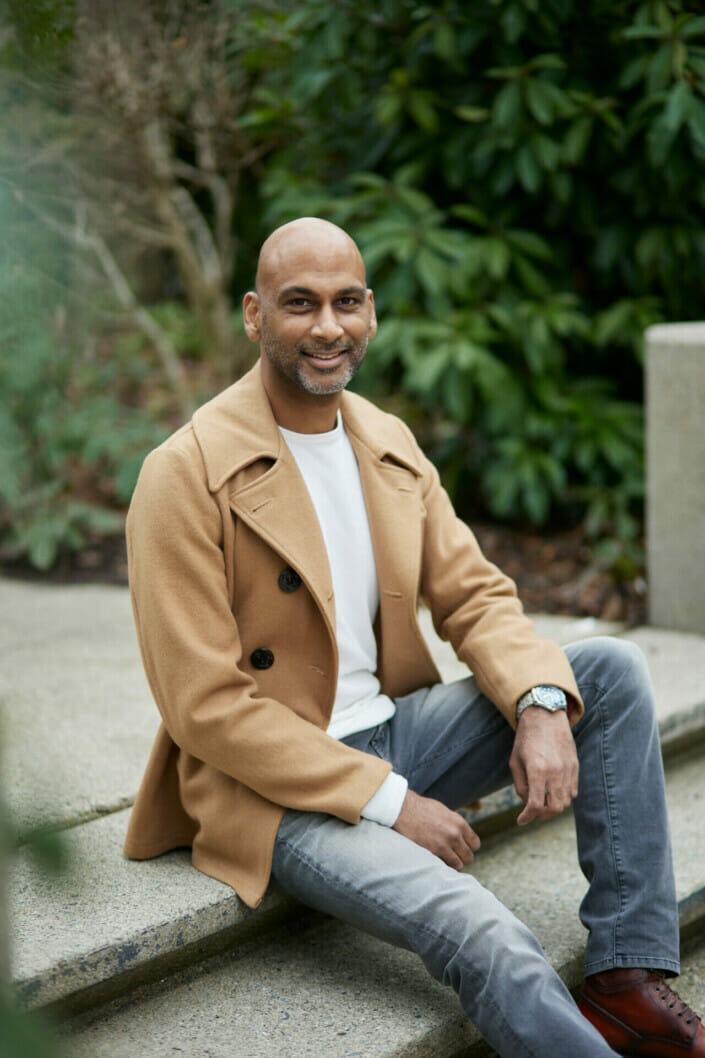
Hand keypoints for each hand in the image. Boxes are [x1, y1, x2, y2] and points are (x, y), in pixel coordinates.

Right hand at [392, 788, 480, 869]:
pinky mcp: (433, 852)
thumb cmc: (421, 808)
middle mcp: (455, 834)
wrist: (403, 809)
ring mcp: (444, 844)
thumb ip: (454, 824)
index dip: (468, 848)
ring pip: (458, 864)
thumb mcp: (444, 811)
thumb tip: (460, 834)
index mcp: (459, 823)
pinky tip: (436, 861)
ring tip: (444, 861)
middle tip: (452, 856)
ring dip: (452, 864)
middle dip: (462, 858)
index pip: (475, 844)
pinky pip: (444, 866)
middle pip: (469, 856)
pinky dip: (442, 866)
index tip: (461, 849)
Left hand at [510, 708, 578, 825]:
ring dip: (553, 807)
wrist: (545, 716)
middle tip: (532, 812)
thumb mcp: (515, 761)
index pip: (536, 805)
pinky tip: (553, 792)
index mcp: (537, 770)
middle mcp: (555, 772)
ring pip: (565, 802)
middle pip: (554, 808)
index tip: (521, 820)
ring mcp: (568, 770)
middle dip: (542, 815)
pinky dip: (563, 797)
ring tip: (542, 802)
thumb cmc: (526, 738)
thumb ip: (520, 786)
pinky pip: (573, 791)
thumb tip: (526, 804)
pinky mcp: (575, 766)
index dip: (527, 817)